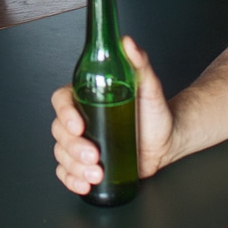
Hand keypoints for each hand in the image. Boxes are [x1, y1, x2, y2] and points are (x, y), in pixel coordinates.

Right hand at [51, 37, 172, 194]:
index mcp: (87, 97)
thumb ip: (139, 63)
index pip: (62, 101)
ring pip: (62, 154)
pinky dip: (71, 180)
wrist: (168, 139)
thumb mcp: (149, 86)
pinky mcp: (87, 163)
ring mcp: (82, 143)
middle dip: (73, 147)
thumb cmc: (156, 112)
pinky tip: (85, 184)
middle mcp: (81, 119)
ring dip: (73, 166)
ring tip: (97, 174)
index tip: (78, 125)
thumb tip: (128, 43)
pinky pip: (67, 172)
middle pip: (59, 131)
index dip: (64, 113)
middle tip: (94, 155)